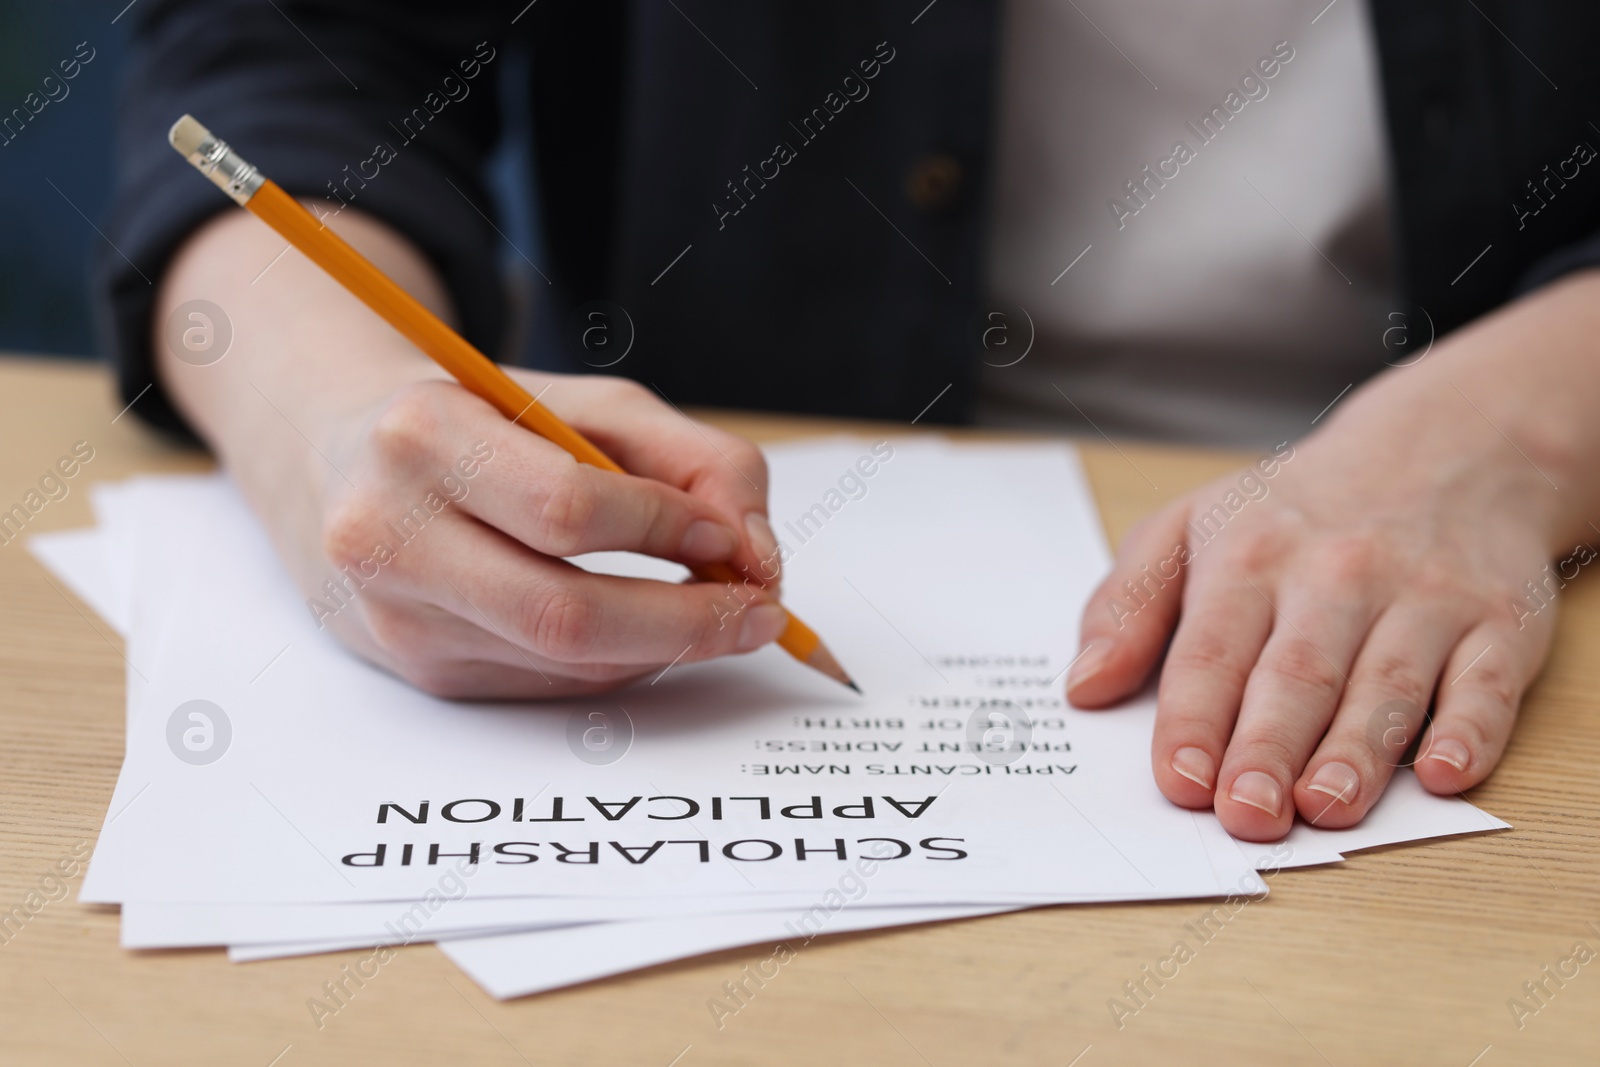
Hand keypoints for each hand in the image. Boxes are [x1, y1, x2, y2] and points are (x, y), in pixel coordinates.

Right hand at [314, 371, 786, 696]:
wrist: (339, 460)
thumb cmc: (484, 422)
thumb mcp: (586, 402)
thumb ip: (692, 458)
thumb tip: (755, 552)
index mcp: (422, 438)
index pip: (566, 508)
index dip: (665, 530)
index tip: (729, 536)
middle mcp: (389, 535)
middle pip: (565, 615)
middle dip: (687, 622)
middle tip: (761, 612)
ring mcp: (396, 617)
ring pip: (565, 664)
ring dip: (665, 647)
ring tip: (715, 610)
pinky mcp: (416, 670)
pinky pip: (548, 684)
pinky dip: (619, 662)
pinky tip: (642, 626)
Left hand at [1066, 274, 1599, 840]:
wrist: (1449, 446)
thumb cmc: (1296, 510)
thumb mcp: (1190, 526)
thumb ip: (1127, 605)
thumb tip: (1083, 687)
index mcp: (1249, 557)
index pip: (1212, 650)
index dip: (1193, 719)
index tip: (1178, 781)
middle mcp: (1336, 575)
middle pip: (1298, 672)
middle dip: (1268, 746)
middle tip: (1246, 814)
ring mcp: (1423, 597)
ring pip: (1386, 682)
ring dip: (1356, 750)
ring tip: (1324, 808)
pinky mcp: (1499, 621)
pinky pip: (1488, 681)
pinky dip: (1471, 727)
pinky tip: (1446, 772)